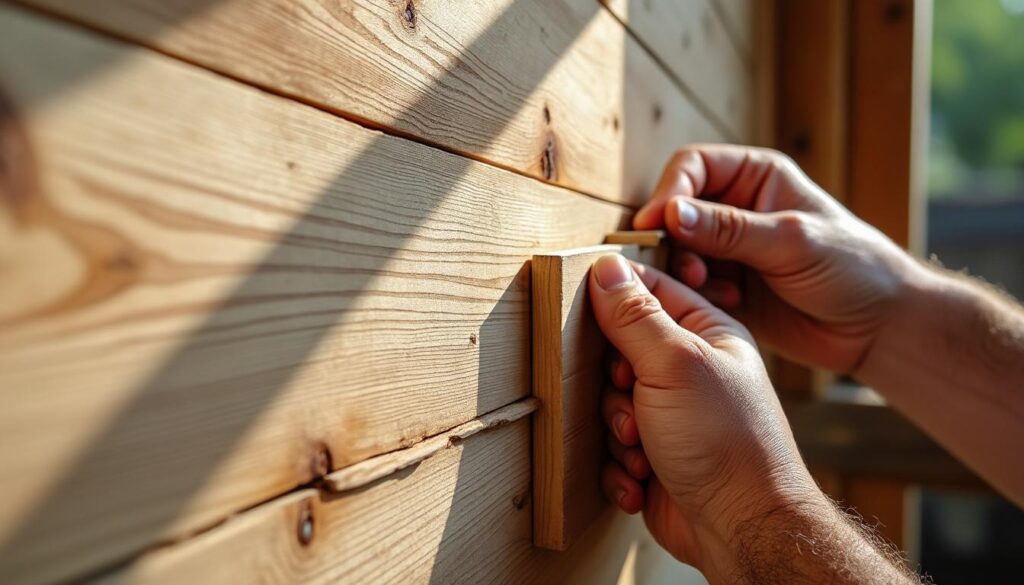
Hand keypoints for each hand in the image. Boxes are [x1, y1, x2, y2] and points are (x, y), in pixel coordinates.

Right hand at [590, 254, 822, 578]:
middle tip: (629, 395)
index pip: (649, 289)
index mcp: (706, 333)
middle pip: (618, 350)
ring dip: (616, 429)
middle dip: (614, 382)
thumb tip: (605, 268)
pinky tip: (642, 478)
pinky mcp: (656, 455)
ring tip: (641, 447)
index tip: (592, 315)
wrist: (742, 527)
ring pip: (610, 402)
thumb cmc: (725, 441)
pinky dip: (620, 467)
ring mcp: (672, 414)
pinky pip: (612, 448)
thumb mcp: (675, 364)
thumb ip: (635, 315)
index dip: (615, 300)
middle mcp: (690, 370)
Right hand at [634, 144, 919, 373]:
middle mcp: (735, 209)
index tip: (655, 224)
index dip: (669, 192)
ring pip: (676, 251)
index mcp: (755, 177)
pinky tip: (728, 305)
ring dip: (683, 270)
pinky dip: (696, 295)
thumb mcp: (792, 241)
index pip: (692, 167)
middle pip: (675, 211)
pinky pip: (688, 286)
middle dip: (672, 239)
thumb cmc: (853, 268)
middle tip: (687, 267)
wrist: (878, 327)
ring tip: (709, 287)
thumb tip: (671, 213)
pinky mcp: (725, 288)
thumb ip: (730, 229)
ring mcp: (728, 250)